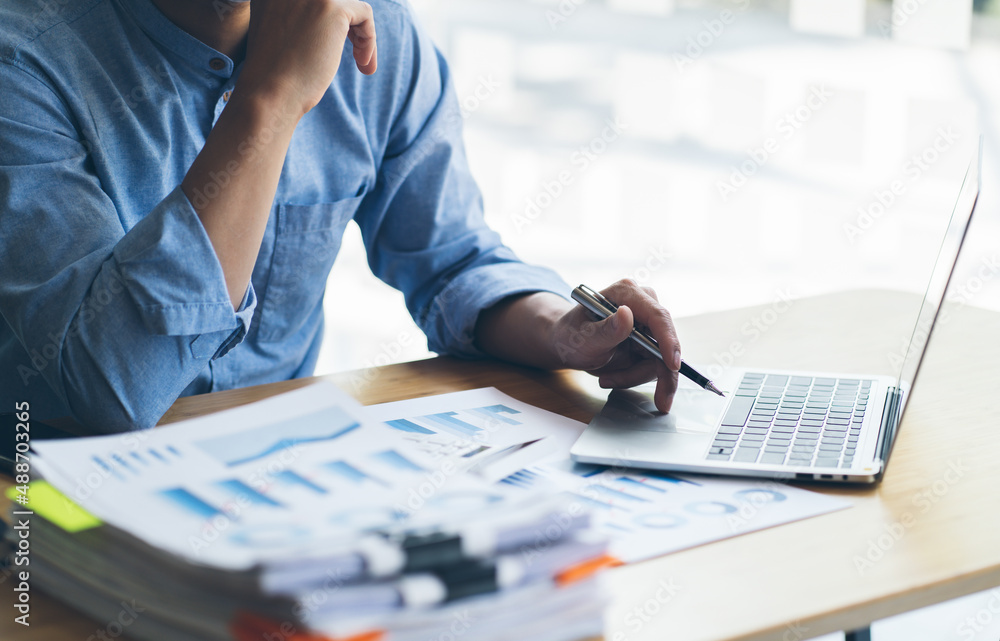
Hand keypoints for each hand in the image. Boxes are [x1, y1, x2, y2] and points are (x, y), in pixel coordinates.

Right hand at [238, 0, 377, 115]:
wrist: (269, 93)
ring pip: (350, 5)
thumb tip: (332, 21)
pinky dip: (369, 39)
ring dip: (362, 34)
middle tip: (356, 55)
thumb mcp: (283, 36)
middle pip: (336, 2)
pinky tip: (363, 63)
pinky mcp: (331, 7)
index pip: (315, 3)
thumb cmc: (276, 77)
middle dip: (349, 26)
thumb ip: (301, 19)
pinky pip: (365, 14)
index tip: (335, 44)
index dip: (331, 22)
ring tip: (361, 62)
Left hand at [550, 279, 681, 412]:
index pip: (657, 316)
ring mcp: (647, 324)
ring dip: (635, 376)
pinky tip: (611, 377)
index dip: (668, 341)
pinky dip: (634, 377)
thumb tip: (627, 314)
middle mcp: (642, 305)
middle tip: (659, 401)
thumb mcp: (582, 337)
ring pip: (660, 359)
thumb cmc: (570, 335)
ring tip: (606, 379)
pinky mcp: (649, 341)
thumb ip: (606, 329)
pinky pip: (653, 366)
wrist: (566, 344)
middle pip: (664, 341)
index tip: (673, 365)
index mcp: (626, 293)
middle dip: (654, 371)